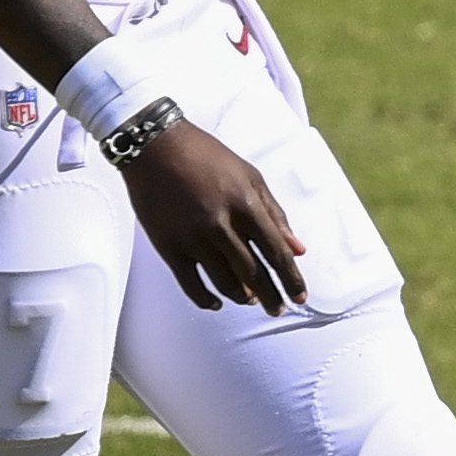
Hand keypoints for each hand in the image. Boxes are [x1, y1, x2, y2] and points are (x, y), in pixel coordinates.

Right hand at [124, 119, 307, 314]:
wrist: (156, 146)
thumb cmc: (206, 156)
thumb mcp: (249, 176)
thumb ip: (275, 213)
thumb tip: (298, 248)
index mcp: (246, 204)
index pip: (276, 253)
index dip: (291, 279)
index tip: (299, 297)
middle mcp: (222, 225)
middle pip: (254, 274)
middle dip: (271, 296)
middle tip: (277, 309)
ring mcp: (194, 238)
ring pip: (225, 283)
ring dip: (242, 297)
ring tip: (249, 300)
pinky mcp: (169, 247)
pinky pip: (191, 285)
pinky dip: (207, 300)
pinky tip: (216, 303)